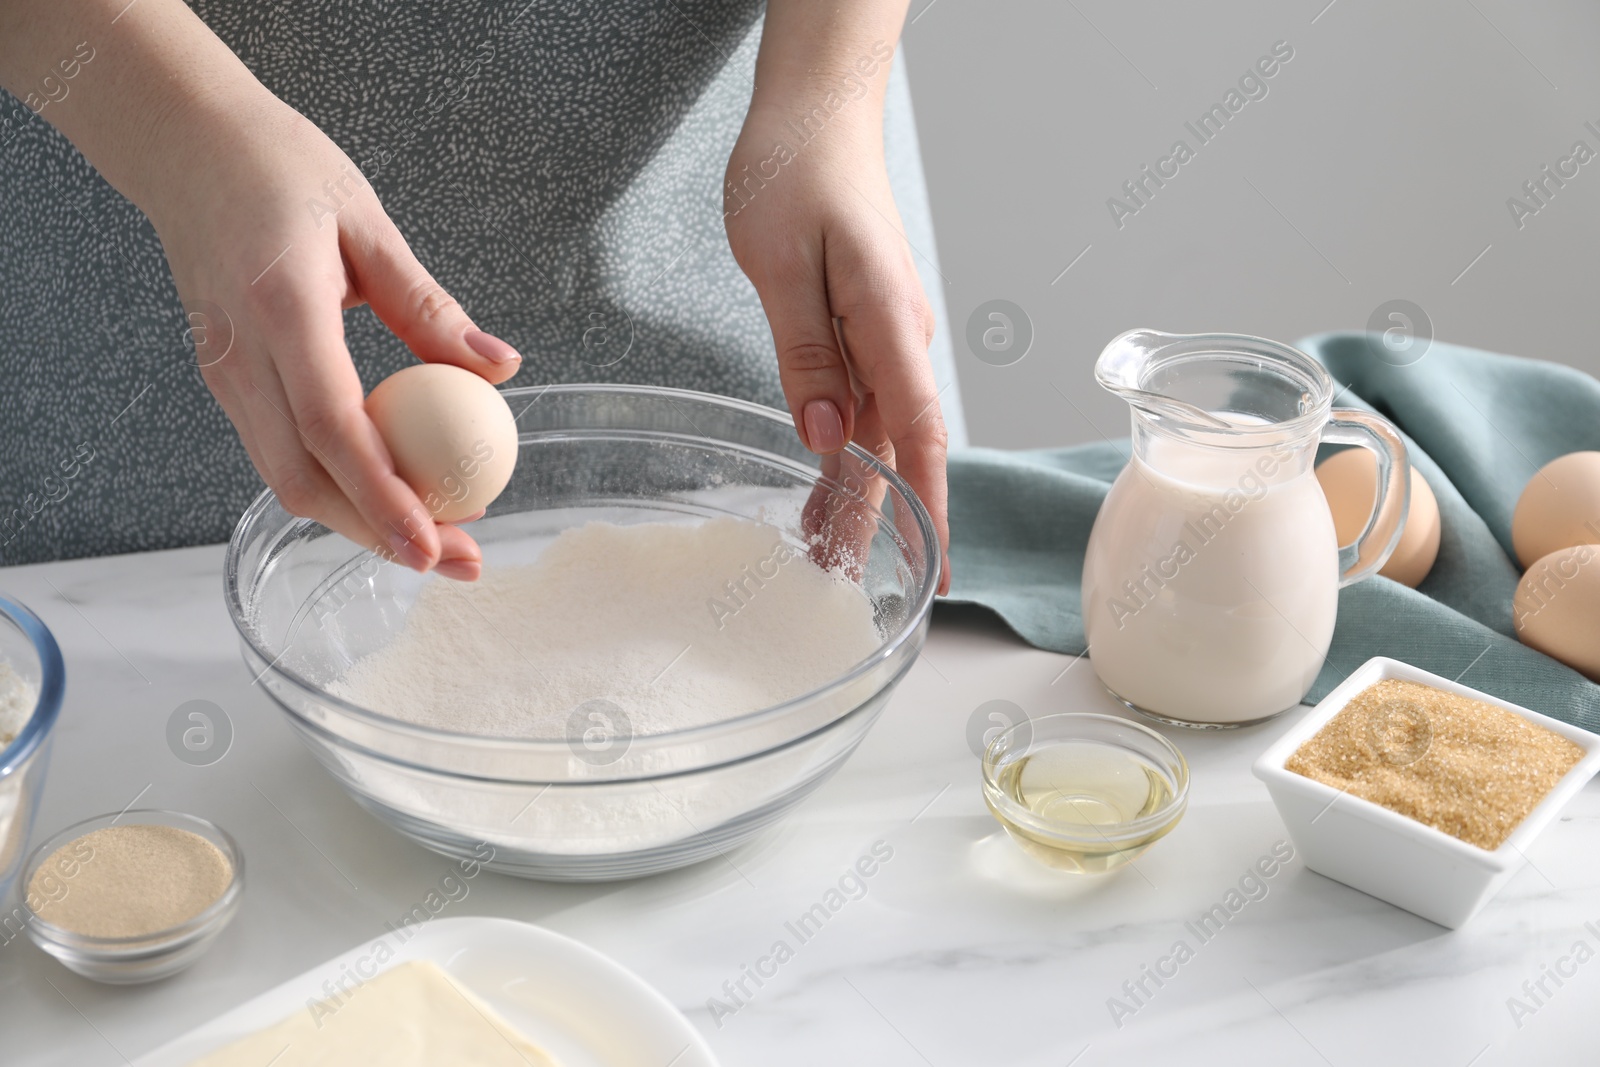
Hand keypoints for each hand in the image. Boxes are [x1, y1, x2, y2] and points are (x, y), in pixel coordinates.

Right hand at [145, 95, 519, 579]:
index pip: (336, 430)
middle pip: (305, 480)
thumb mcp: (369, 224)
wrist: (183, 142)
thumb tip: (500, 370)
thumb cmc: (276, 168)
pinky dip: (335, 486)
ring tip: (436, 538)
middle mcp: (243, 356)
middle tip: (458, 560)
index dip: (387, 499)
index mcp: (284, 311)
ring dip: (360, 521)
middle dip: (380, 535)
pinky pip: (279, 452)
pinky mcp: (225, 378)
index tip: (438, 545)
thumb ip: (431, 308)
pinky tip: (389, 492)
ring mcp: (225, 373)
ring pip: (286, 479)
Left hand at [724, 100, 951, 593]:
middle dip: (877, 517)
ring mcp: (887, 334)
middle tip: (839, 580)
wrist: (814, 114)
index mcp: (888, 319)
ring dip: (857, 490)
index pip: (918, 429)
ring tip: (824, 551)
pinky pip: (861, 403)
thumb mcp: (781, 262)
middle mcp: (900, 336)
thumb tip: (825, 434)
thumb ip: (805, 352)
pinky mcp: (866, 329)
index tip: (932, 562)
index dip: (924, 501)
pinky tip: (822, 485)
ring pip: (879, 430)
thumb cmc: (795, 171)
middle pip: (899, 444)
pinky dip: (844, 450)